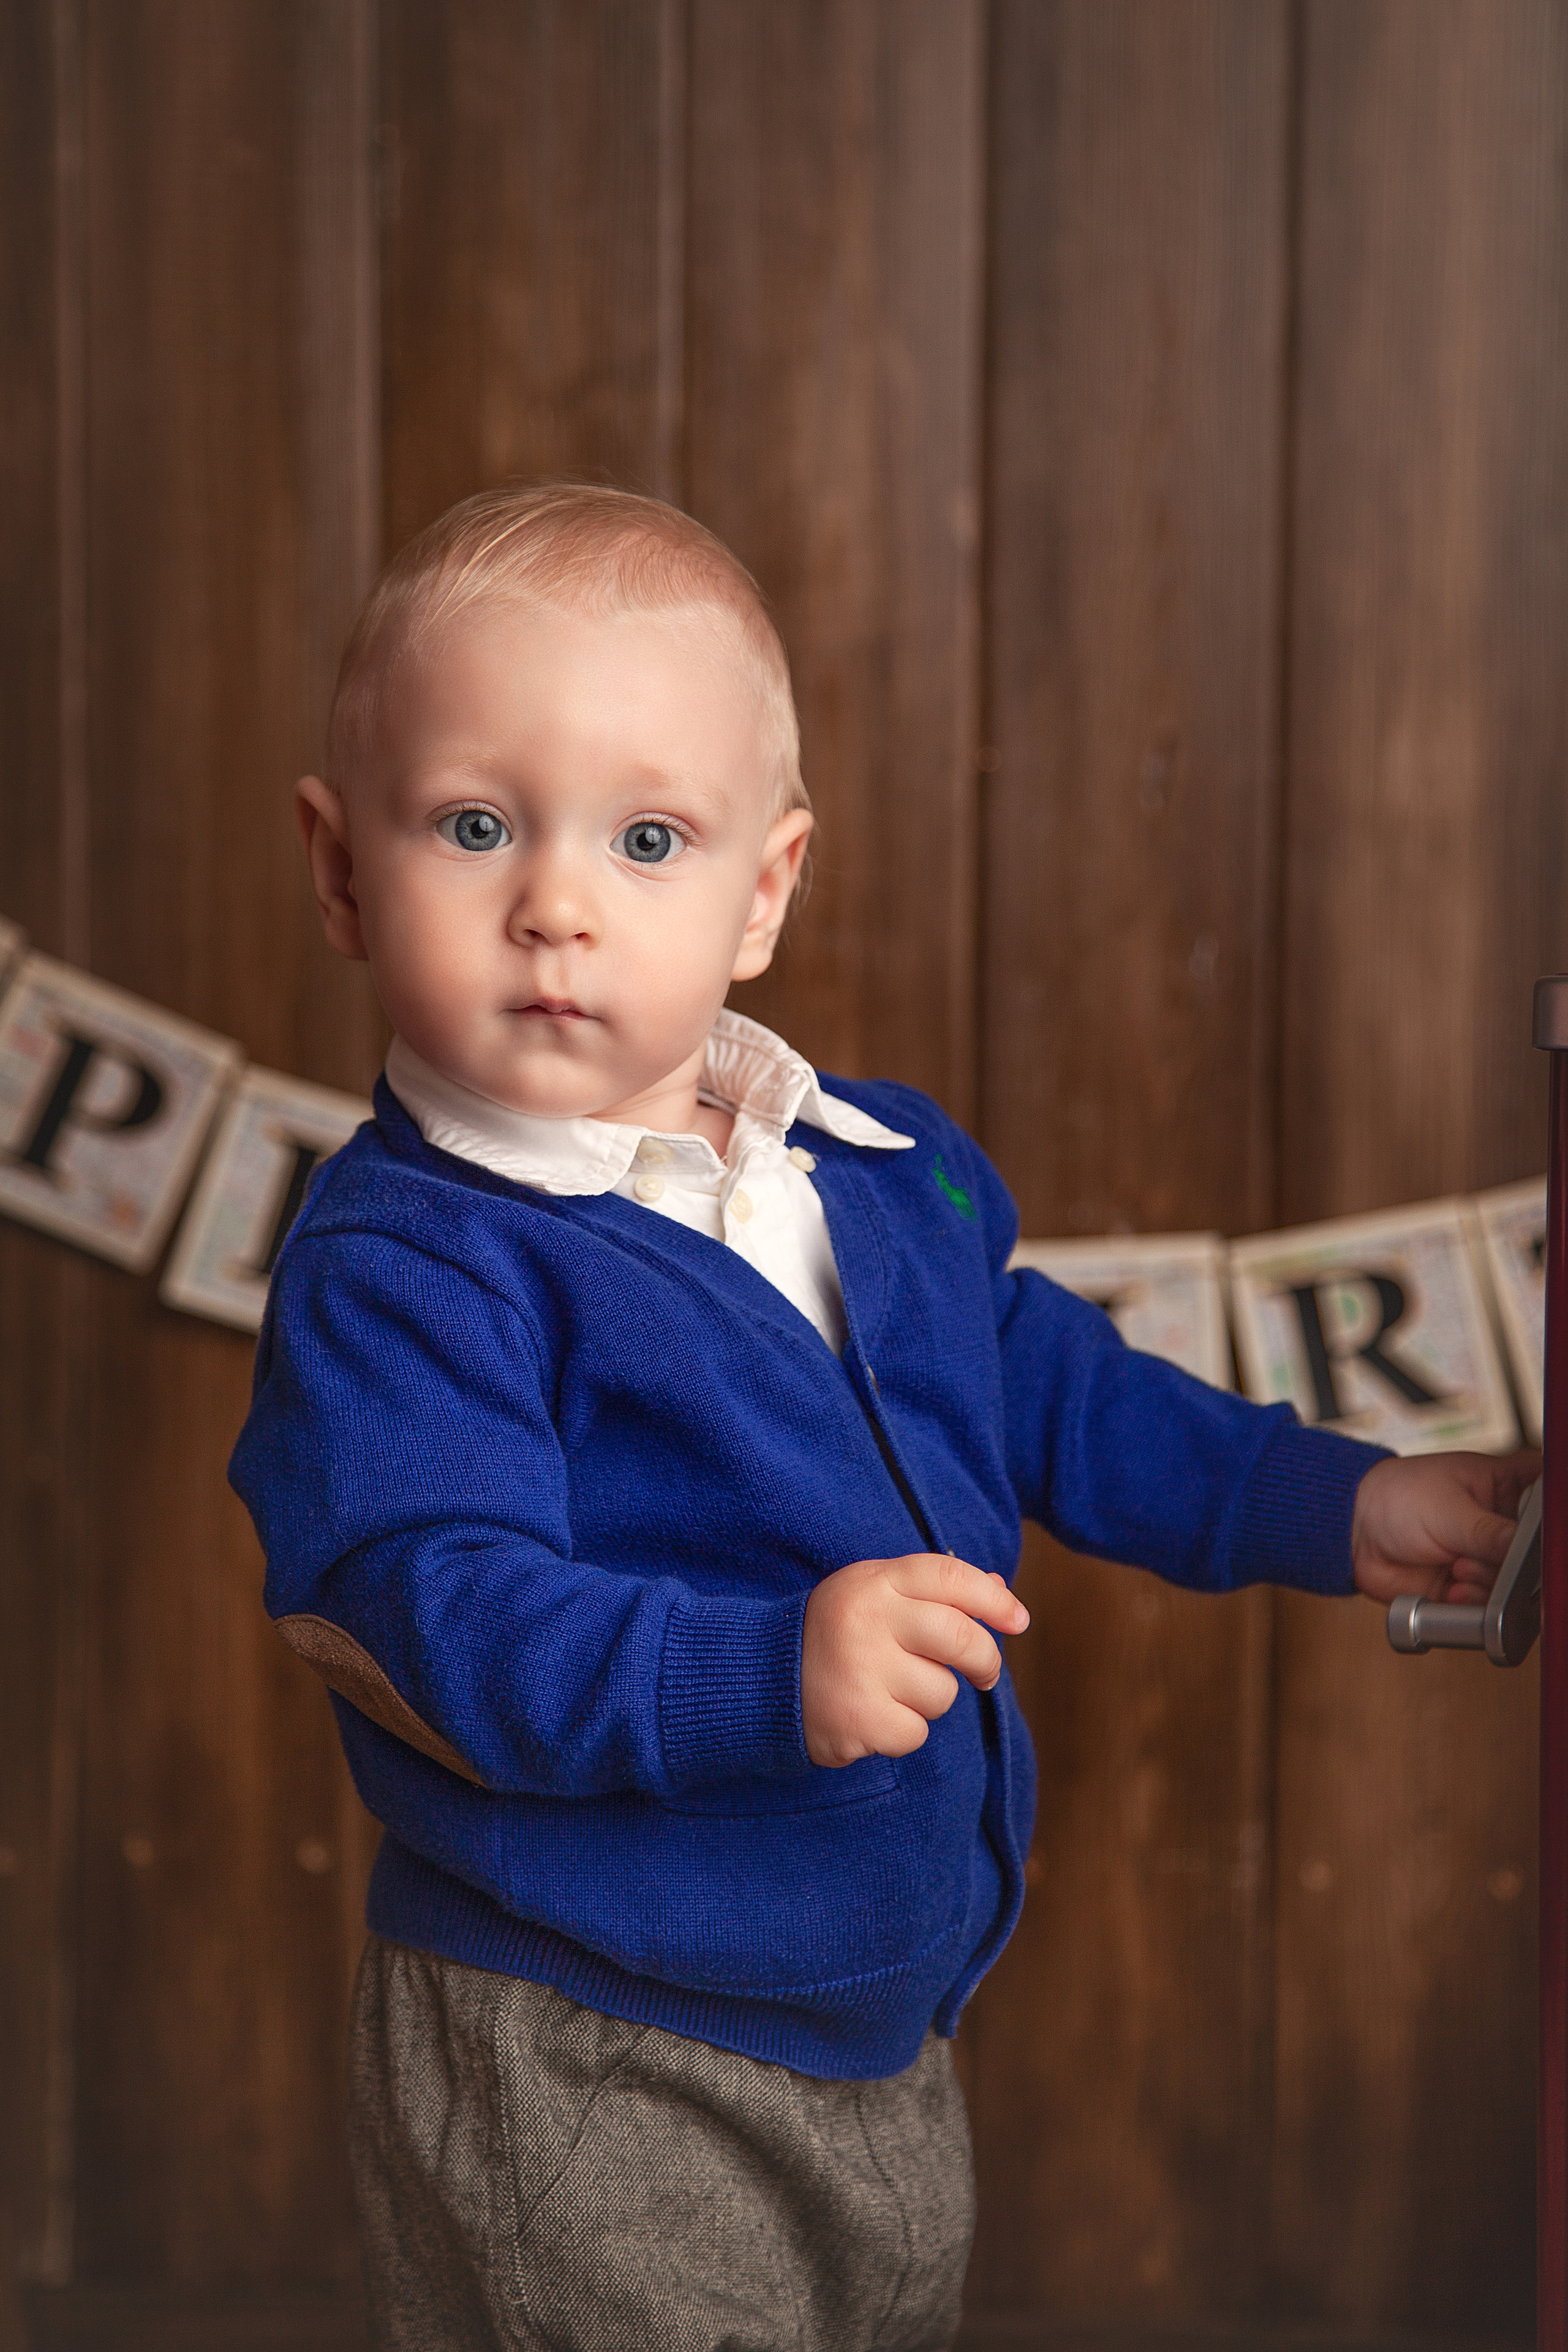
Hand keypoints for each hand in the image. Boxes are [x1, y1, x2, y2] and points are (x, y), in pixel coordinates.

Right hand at [801, 1553, 1028, 1767]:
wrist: (760, 1678)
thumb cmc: (835, 1633)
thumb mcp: (875, 1595)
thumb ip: (932, 1591)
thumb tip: (1000, 1591)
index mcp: (873, 1582)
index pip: (949, 1577)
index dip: (994, 1598)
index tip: (1019, 1620)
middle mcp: (867, 1620)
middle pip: (960, 1639)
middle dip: (985, 1661)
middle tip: (984, 1674)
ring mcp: (860, 1670)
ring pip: (941, 1693)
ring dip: (928, 1700)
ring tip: (888, 1691)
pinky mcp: (857, 1719)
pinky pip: (916, 1733)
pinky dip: (902, 1732)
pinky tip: (872, 1716)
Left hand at [1351, 1449, 1540, 1606]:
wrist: (1354, 1532)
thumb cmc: (1396, 1498)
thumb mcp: (1449, 1509)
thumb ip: (1491, 1533)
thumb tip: (1527, 1548)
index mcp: (1505, 1486)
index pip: (1548, 1497)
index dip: (1548, 1519)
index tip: (1534, 1533)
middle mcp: (1501, 1522)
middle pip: (1536, 1550)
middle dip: (1513, 1560)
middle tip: (1484, 1554)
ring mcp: (1487, 1556)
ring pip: (1515, 1582)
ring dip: (1489, 1581)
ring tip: (1458, 1568)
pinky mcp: (1470, 1585)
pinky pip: (1490, 1604)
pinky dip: (1475, 1600)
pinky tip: (1454, 1587)